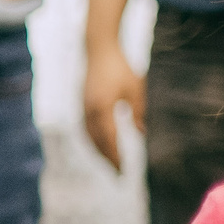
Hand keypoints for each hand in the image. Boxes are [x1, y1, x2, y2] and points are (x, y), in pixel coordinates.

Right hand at [81, 38, 145, 172]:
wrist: (98, 49)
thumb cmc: (120, 67)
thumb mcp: (135, 89)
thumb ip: (137, 112)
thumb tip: (141, 133)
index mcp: (102, 109)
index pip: (109, 140)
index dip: (116, 157)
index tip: (123, 171)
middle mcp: (89, 112)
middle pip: (97, 143)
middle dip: (107, 160)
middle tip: (118, 174)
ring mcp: (83, 109)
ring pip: (89, 138)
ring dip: (99, 152)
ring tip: (110, 163)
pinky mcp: (82, 106)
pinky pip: (86, 130)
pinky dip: (93, 141)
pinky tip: (101, 146)